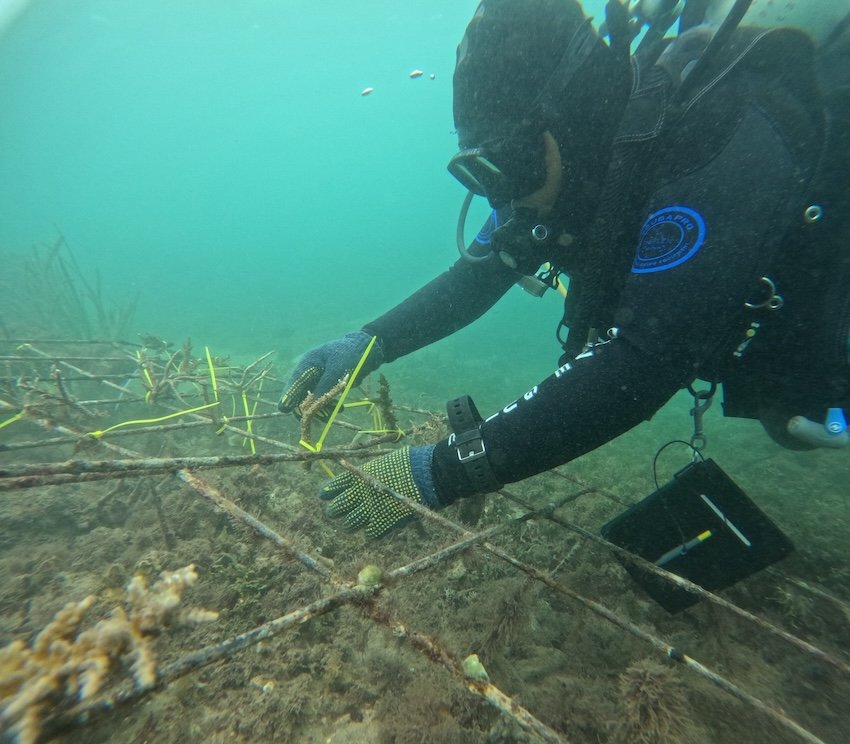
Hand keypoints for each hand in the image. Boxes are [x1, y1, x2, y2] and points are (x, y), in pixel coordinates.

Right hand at [278, 331, 382, 413]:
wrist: (364, 350)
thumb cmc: (348, 354)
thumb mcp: (337, 368)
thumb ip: (324, 385)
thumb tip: (312, 403)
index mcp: (308, 362)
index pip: (294, 381)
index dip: (288, 395)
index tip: (284, 408)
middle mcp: (310, 372)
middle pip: (300, 392)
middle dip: (305, 406)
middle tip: (310, 418)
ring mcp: (317, 379)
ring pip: (312, 397)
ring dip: (320, 408)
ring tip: (330, 416)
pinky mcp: (326, 385)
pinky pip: (323, 398)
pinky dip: (329, 404)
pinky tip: (339, 409)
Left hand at [320, 446, 437, 537]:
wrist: (428, 474)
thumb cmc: (408, 463)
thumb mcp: (383, 462)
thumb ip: (369, 472)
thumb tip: (362, 477)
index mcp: (358, 476)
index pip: (333, 487)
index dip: (327, 492)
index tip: (324, 496)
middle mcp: (360, 494)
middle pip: (336, 509)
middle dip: (335, 511)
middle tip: (336, 512)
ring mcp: (371, 510)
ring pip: (349, 524)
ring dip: (350, 524)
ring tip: (352, 524)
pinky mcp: (384, 523)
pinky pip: (371, 534)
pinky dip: (372, 532)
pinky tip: (375, 528)